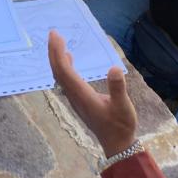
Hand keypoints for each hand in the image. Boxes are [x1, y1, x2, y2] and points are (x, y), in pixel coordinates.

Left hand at [48, 31, 137, 156]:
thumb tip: (114, 68)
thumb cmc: (121, 125)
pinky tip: (68, 58)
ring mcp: (75, 99)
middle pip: (58, 72)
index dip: (58, 53)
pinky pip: (65, 80)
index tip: (56, 36)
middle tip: (53, 33)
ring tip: (57, 42)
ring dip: (57, 58)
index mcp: (82, 95)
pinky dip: (63, 66)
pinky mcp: (78, 100)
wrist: (117, 144)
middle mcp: (74, 96)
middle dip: (53, 52)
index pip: (65, 71)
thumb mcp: (123, 106)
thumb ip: (118, 88)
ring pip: (60, 76)